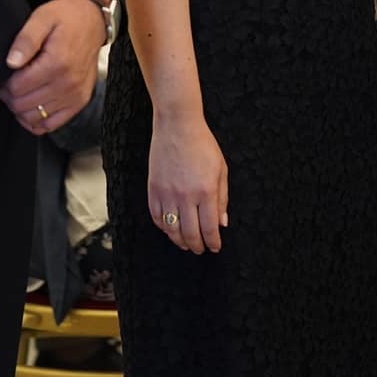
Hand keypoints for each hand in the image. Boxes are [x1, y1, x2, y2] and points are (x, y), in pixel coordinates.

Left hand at [0, 0, 106, 135]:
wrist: (93, 21)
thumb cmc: (67, 18)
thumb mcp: (43, 17)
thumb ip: (25, 39)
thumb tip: (11, 63)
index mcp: (57, 63)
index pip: (17, 88)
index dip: (2, 83)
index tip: (2, 75)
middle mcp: (68, 83)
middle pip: (22, 105)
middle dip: (8, 96)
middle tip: (7, 83)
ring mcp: (75, 95)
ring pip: (34, 118)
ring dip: (20, 108)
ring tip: (20, 91)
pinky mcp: (79, 102)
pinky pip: (51, 125)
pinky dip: (37, 120)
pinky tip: (32, 105)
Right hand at [149, 111, 227, 253]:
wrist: (177, 126)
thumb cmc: (203, 145)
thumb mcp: (221, 169)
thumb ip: (222, 198)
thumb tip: (222, 223)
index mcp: (206, 191)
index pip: (209, 227)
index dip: (213, 242)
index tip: (215, 247)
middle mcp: (186, 196)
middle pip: (190, 234)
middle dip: (197, 246)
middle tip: (200, 250)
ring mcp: (167, 194)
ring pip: (172, 230)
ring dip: (180, 241)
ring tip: (186, 244)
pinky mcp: (153, 190)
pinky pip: (157, 218)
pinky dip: (164, 228)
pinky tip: (170, 229)